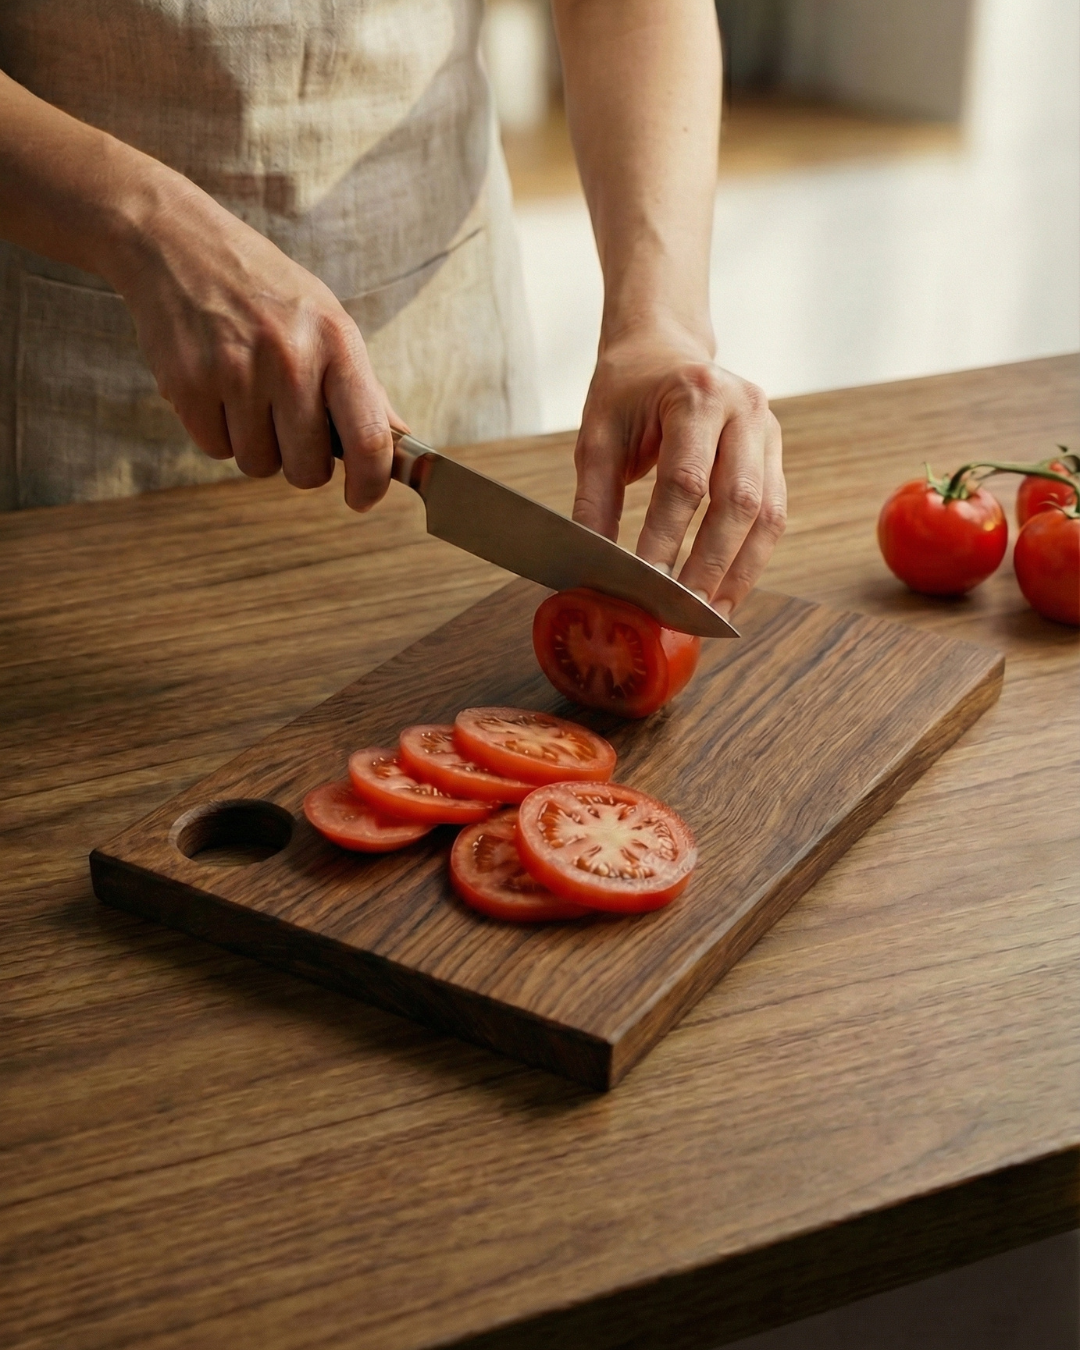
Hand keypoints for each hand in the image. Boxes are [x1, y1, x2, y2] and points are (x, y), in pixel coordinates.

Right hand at [109, 176, 403, 510]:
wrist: (177, 244)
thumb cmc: (265, 290)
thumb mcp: (327, 321)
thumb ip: (363, 388)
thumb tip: (400, 442)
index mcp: (336, 342)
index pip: (368, 438)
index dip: (371, 483)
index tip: (362, 499)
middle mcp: (290, 358)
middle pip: (308, 469)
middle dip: (302, 463)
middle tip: (290, 427)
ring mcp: (236, 372)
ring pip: (259, 465)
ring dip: (256, 446)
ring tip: (249, 396)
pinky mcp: (188, 385)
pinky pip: (216, 450)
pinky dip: (218, 432)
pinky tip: (216, 389)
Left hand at [572, 327, 784, 619]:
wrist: (663, 347)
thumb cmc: (626, 391)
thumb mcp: (598, 436)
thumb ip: (594, 500)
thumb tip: (591, 567)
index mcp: (696, 394)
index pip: (685, 480)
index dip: (667, 537)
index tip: (645, 582)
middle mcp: (745, 408)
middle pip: (738, 500)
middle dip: (710, 564)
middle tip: (683, 611)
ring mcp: (768, 430)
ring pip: (768, 515)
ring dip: (741, 572)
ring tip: (711, 616)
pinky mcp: (775, 454)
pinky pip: (774, 514)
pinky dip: (751, 558)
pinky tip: (727, 591)